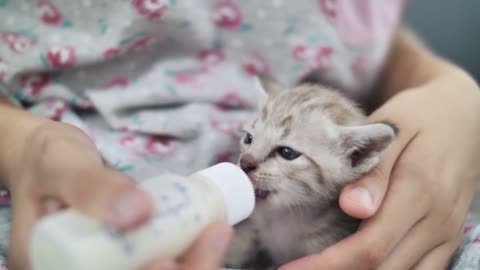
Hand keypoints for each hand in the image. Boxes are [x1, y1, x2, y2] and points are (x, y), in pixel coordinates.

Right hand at [3, 121, 231, 269]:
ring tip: (218, 232)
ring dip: (193, 262)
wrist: (53, 159)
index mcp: (52, 265)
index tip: (165, 261)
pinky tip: (212, 231)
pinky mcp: (132, 254)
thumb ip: (91, 187)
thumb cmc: (48, 161)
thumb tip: (137, 212)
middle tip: (213, 238)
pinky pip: (165, 259)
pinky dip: (191, 251)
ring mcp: (110, 265)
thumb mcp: (62, 166)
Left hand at [280, 75, 479, 269]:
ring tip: (319, 269)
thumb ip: (374, 171)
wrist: (464, 118)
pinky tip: (354, 267)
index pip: (369, 247)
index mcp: (420, 191)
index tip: (289, 269)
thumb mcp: (394, 130)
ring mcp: (446, 235)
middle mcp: (437, 222)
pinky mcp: (448, 239)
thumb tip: (352, 207)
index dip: (326, 265)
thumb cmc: (420, 118)